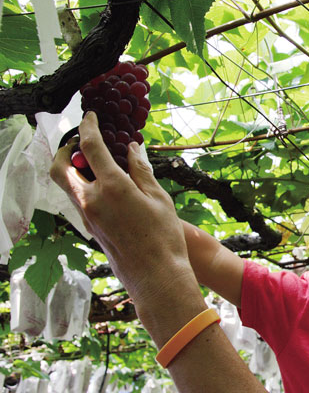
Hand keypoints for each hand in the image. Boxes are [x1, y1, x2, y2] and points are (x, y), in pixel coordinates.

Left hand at [50, 112, 194, 305]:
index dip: (88, 127)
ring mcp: (87, 216)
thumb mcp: (159, 198)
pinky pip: (76, 199)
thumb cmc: (164, 237)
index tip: (91, 116)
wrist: (156, 276)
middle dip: (65, 149)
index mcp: (112, 187)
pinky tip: (103, 183)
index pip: (90, 148)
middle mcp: (91, 200)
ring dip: (71, 167)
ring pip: (65, 184)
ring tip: (93, 160)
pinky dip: (82, 184)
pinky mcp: (90, 228)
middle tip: (80, 141)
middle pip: (60, 167)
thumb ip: (142, 170)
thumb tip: (132, 149)